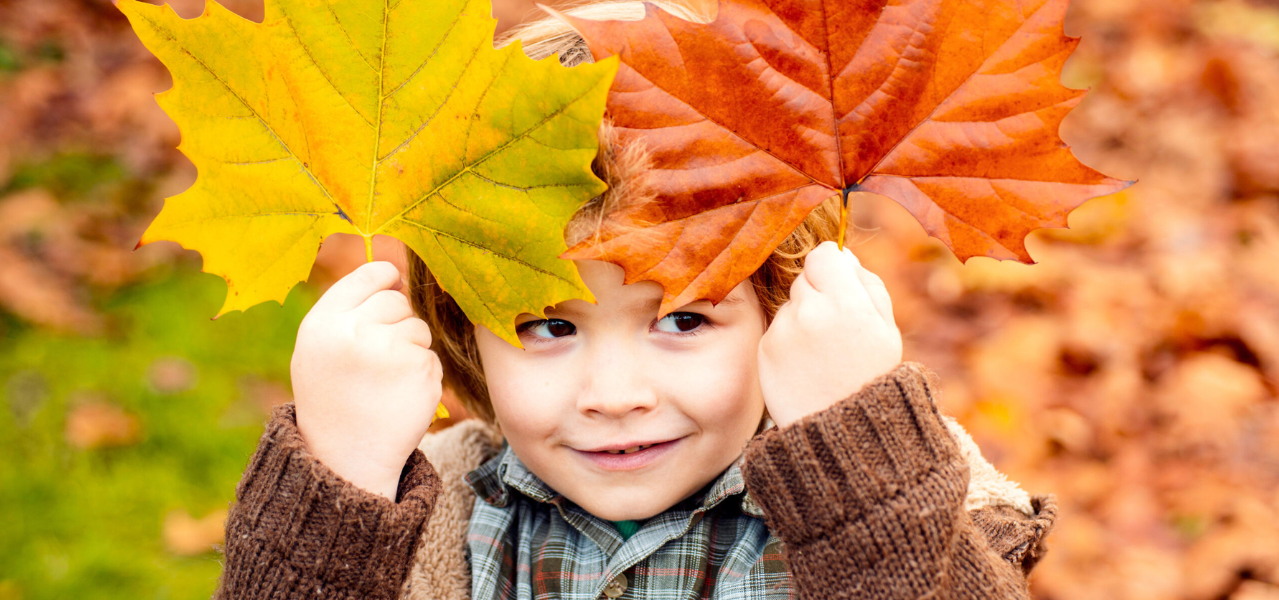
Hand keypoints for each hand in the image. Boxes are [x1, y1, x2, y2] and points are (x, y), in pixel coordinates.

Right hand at [291, 261, 442, 499]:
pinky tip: (400, 396)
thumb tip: (396, 274)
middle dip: (396, 321)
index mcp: (323, 322)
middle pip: (397, 300)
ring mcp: (390, 351)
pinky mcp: (421, 371)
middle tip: (378, 356)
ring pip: (419, 328)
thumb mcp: (319, 349)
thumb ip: (348, 310)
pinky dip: (422, 374)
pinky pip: (431, 355)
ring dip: (411, 348)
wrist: (345, 459)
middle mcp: (354, 332)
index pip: (367, 274)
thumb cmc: (332, 397)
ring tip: (385, 380)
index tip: (391, 283)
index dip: (385, 277)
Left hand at [758, 242, 902, 426]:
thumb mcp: (887, 329)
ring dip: (803, 317)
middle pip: (805, 277)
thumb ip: (867, 284)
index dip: (833, 266)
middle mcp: (809, 311)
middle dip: (820, 294)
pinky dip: (789, 339)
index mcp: (846, 303)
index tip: (840, 283)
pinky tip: (806, 364)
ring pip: (790, 304)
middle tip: (837, 328)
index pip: (824, 254)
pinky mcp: (765, 348)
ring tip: (822, 353)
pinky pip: (777, 328)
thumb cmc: (871, 376)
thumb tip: (841, 255)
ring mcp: (783, 330)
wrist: (840, 430)